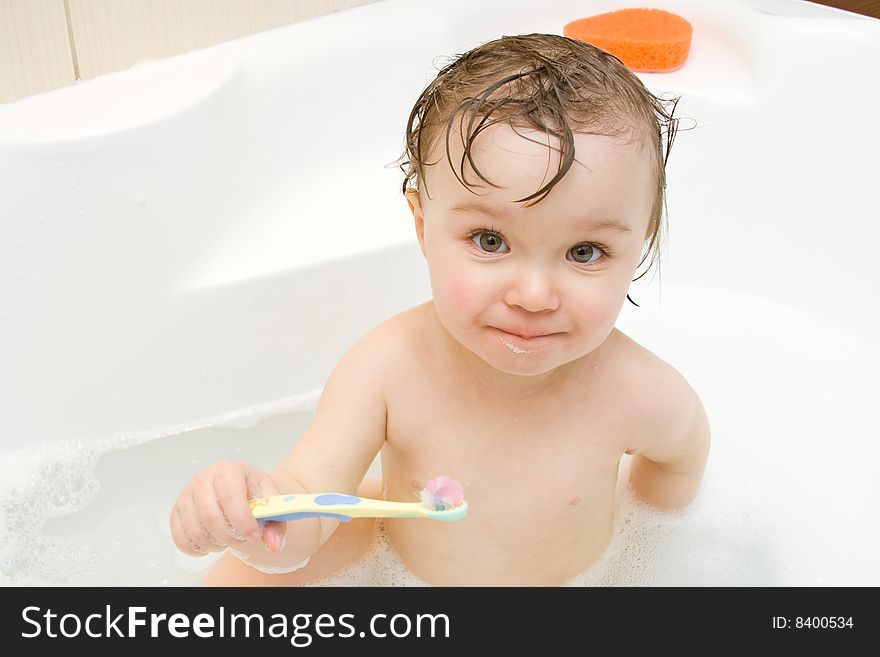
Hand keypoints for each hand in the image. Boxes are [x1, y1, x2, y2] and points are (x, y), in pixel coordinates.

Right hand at [170, 460, 286, 558]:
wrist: (239, 488)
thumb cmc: (253, 493)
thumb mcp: (270, 502)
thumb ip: (276, 523)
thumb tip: (274, 545)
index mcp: (228, 470)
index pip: (230, 497)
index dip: (242, 521)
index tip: (254, 536)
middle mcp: (203, 479)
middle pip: (210, 516)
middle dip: (230, 536)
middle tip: (243, 540)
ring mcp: (186, 495)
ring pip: (195, 531)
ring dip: (215, 544)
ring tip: (229, 539)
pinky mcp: (176, 512)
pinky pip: (181, 539)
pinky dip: (198, 549)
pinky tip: (213, 544)